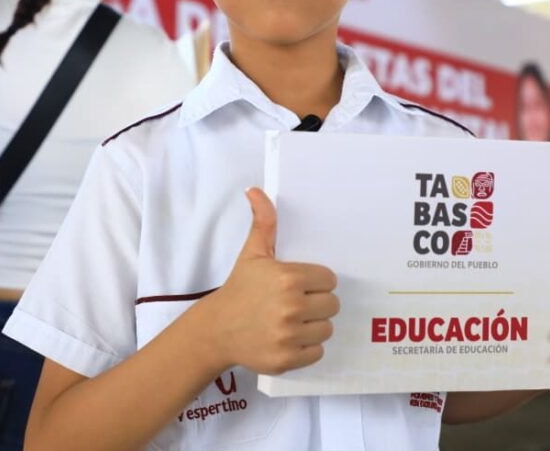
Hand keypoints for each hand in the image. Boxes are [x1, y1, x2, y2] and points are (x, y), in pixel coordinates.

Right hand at [203, 187, 339, 374]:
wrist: (217, 328)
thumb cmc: (240, 288)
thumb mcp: (252, 253)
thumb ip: (263, 221)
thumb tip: (255, 190)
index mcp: (288, 278)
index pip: (329, 280)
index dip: (316, 282)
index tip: (300, 285)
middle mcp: (291, 307)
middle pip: (332, 305)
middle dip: (317, 304)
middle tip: (296, 303)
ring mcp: (288, 336)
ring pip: (326, 329)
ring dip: (313, 326)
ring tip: (292, 321)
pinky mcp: (286, 359)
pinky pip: (317, 352)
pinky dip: (306, 348)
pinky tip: (288, 338)